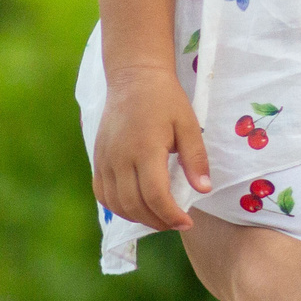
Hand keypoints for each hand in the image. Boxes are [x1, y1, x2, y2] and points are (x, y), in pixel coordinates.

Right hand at [91, 62, 210, 230]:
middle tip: (176, 223)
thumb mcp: (188, 124)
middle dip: (157, 221)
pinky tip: (136, 207)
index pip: (155, 195)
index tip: (187, 222)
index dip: (171, 215)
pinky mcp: (97, 159)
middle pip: (134, 204)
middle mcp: (119, 158)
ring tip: (159, 218)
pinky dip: (118, 207)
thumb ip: (195, 158)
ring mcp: (105, 160)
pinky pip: (103, 193)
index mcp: (145, 149)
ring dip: (138, 217)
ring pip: (116, 203)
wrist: (134, 78)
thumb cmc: (165, 99)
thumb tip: (203, 190)